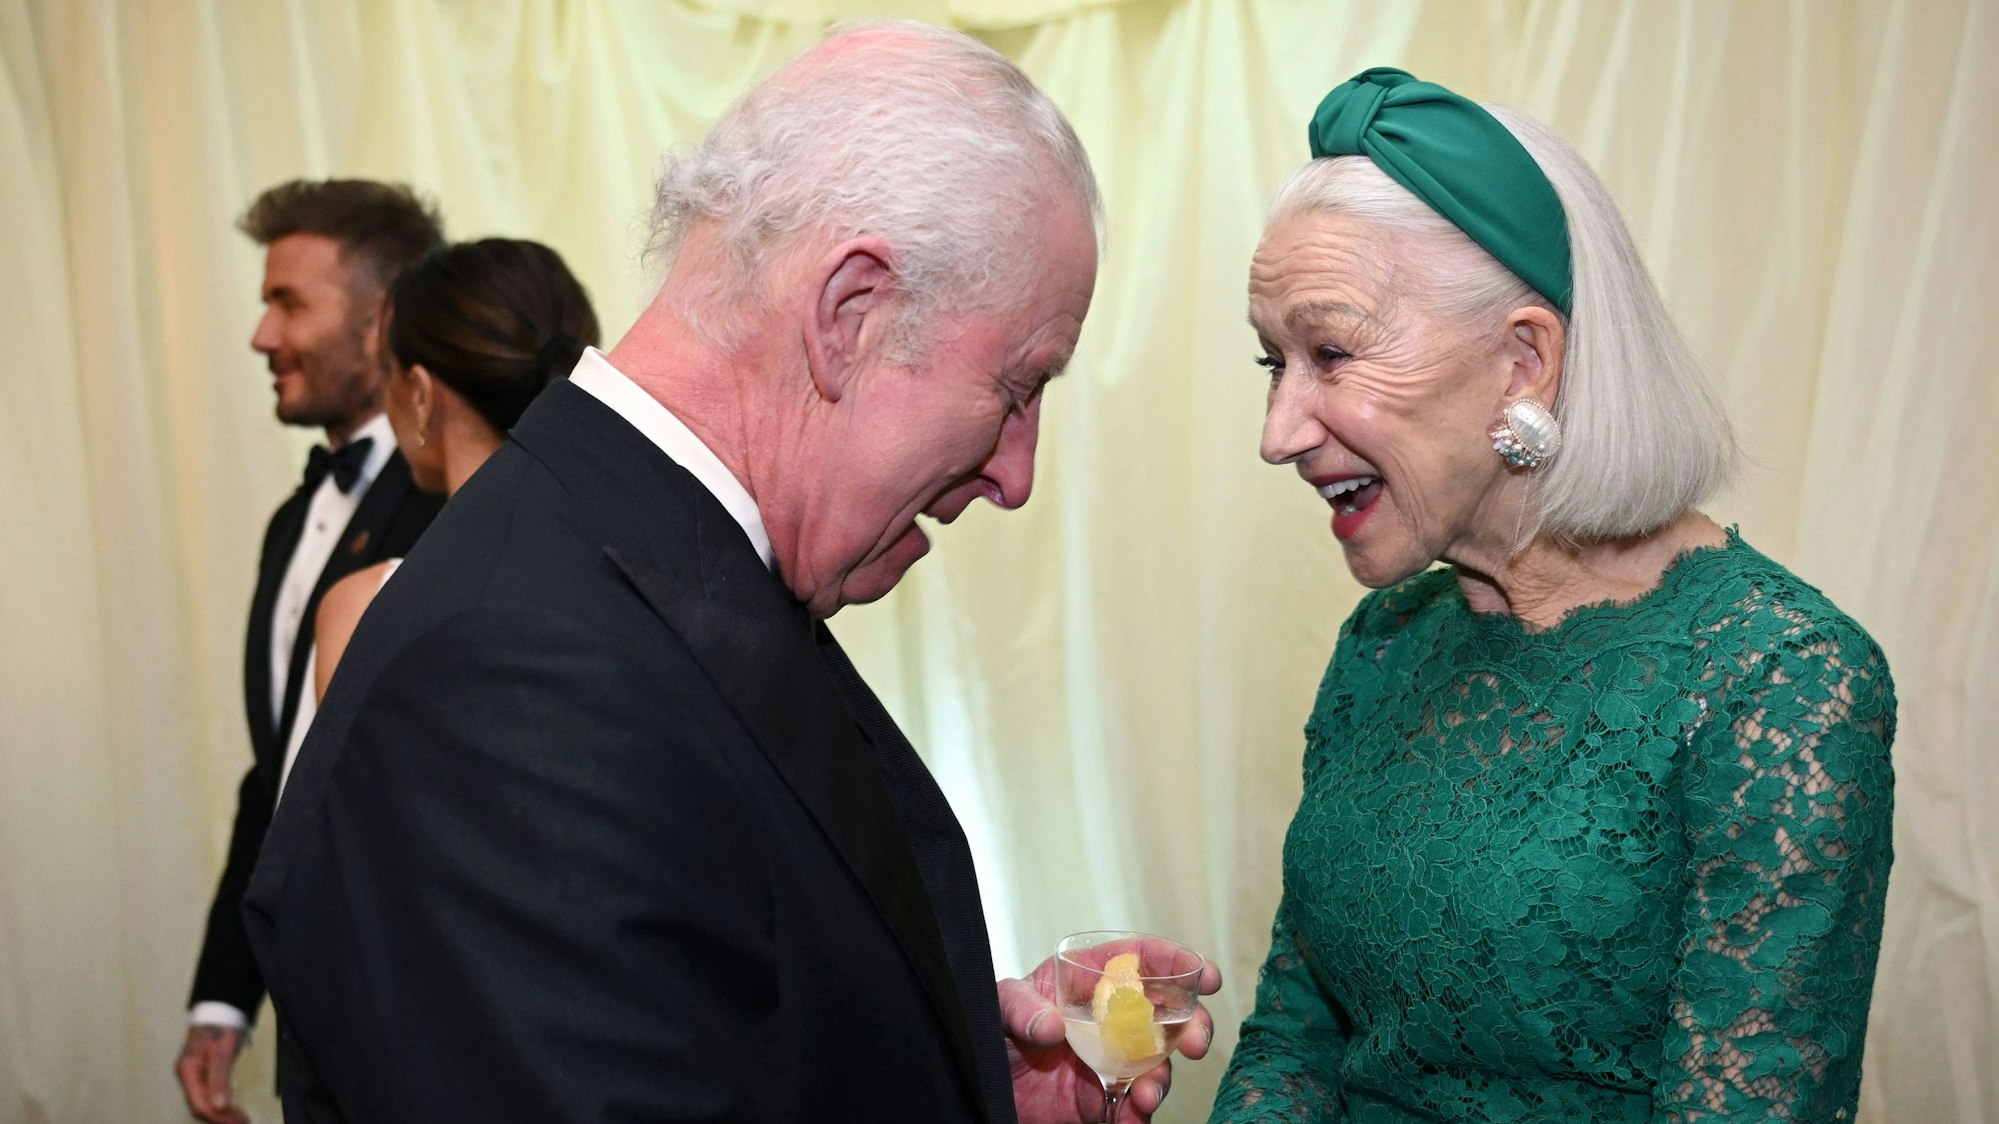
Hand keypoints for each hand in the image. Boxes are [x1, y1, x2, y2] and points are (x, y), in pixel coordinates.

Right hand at [174, 1024, 246, 1123]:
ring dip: (222, 1113)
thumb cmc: (220, 1026)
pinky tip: (232, 1109)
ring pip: (204, 1102)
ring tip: (240, 1119)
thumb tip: (220, 1106)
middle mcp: (187, 1076)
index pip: (199, 1103)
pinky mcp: (203, 1075)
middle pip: (200, 1106)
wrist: (220, 1010)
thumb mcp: (222, 1052)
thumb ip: (220, 1079)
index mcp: (188, 1071)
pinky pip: (208, 1095)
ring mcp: (194, 1076)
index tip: (237, 1122)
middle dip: (221, 1117)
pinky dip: (221, 1104)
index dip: (218, 1116)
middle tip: (243, 1122)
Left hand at [1000, 953, 1222, 1123]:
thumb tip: (1052, 1026)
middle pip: (1167, 1013)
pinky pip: (1134, 1106)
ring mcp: (1113, 1060)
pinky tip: (1133, 1113)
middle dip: (1192, 1024)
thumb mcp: (999, 1007)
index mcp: (1090, 981)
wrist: (985, 1092)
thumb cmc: (994, 1035)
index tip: (1204, 975)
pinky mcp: (1106, 1099)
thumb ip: (1021, 1008)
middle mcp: (1111, 1018)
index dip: (1175, 962)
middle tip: (1194, 1041)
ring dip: (1163, 1077)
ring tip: (1148, 1093)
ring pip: (1159, 1063)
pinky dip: (1139, 1112)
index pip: (1140, 960)